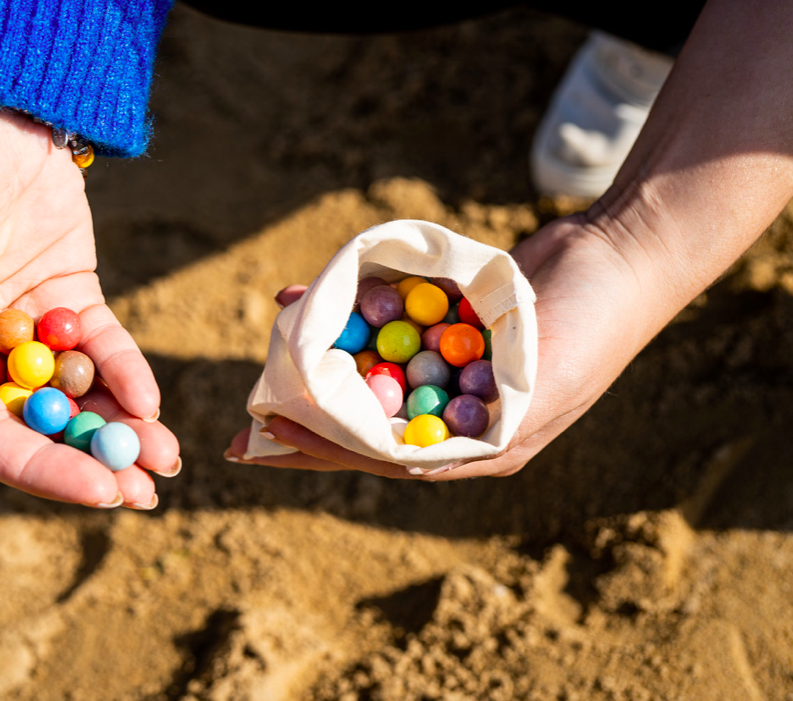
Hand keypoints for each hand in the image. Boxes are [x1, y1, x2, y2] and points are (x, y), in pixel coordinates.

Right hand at [0, 84, 178, 507]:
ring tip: (165, 462)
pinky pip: (102, 347)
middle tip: (145, 495)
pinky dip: (126, 372)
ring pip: (78, 395)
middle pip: (41, 427)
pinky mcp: (68, 299)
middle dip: (93, 461)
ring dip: (121, 429)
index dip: (41, 468)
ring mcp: (26, 334)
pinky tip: (153, 400)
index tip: (99, 491)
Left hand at [224, 213, 660, 479]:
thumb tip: (410, 464)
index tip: (270, 433)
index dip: (324, 448)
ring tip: (271, 349)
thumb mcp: (546, 384)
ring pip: (368, 374)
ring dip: (320, 363)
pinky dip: (348, 316)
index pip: (384, 457)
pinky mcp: (444, 324)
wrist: (620, 251)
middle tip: (246, 426)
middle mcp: (457, 411)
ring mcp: (449, 366)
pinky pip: (385, 327)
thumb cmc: (596, 320)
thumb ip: (486, 427)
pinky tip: (308, 299)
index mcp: (481, 443)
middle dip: (306, 423)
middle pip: (364, 425)